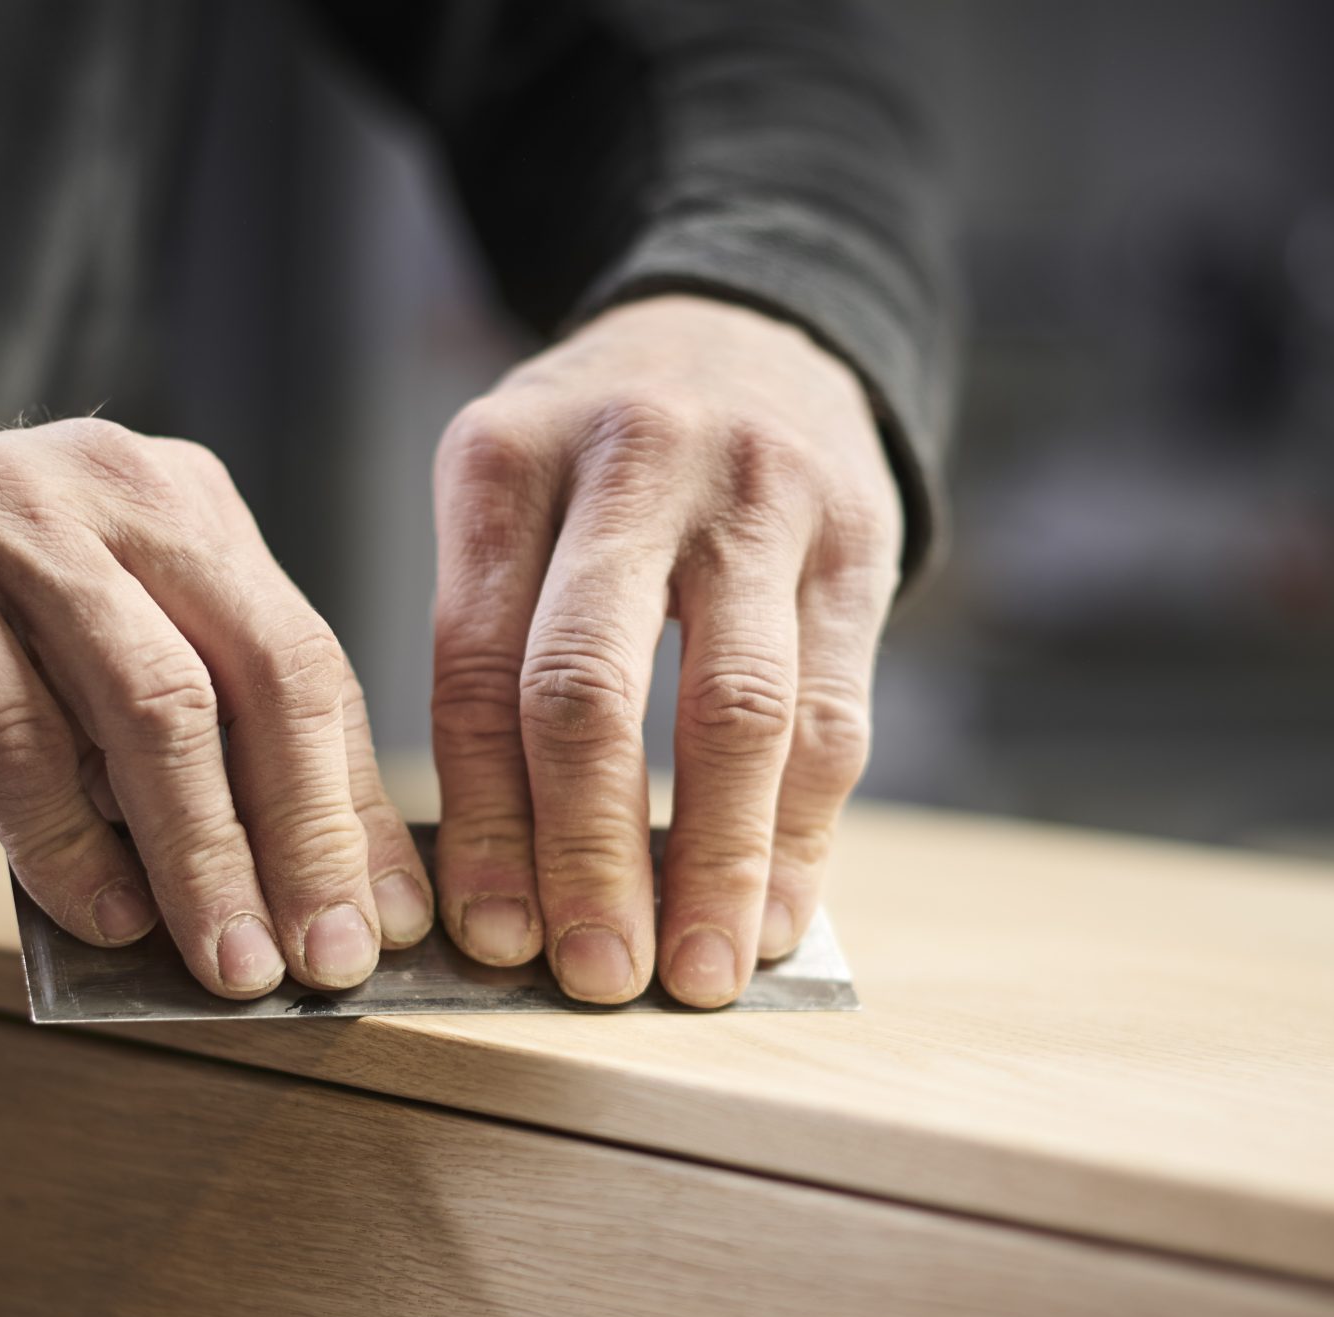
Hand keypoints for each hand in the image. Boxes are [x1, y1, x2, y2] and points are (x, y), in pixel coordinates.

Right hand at [0, 420, 429, 997]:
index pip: (310, 666)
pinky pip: (17, 732)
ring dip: (202, 856)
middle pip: (261, 675)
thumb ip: (193, 767)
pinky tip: (103, 917)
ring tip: (227, 963)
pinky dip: (67, 842)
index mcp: (191, 507)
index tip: (385, 928)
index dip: (354, 808)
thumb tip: (308, 910)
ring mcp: (14, 510)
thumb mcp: (95, 693)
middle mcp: (120, 486)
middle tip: (322, 963)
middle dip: (303, 837)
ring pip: (155, 705)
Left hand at [430, 295, 902, 1006]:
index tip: (490, 936)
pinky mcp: (856, 540)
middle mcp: (630, 466)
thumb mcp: (512, 495)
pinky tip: (778, 915)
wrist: (754, 325)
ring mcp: (756, 497)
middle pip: (589, 690)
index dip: (485, 818)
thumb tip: (504, 874)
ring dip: (717, 863)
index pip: (477, 668)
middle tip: (592, 973)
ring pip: (733, 712)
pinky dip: (803, 831)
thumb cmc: (604, 460)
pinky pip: (833, 711)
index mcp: (506, 462)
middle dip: (587, 852)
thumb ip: (496, 646)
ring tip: (698, 973)